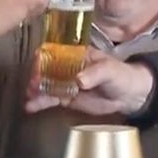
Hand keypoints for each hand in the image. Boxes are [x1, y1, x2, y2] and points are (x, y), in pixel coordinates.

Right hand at [25, 49, 155, 115]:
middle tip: (32, 84)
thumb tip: (79, 79)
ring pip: (46, 84)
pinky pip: (50, 98)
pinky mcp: (65, 97)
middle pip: (46, 68)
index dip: (44, 56)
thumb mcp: (110, 70)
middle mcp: (67, 66)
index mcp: (76, 54)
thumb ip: (95, 73)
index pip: (55, 51)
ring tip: (29, 97)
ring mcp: (65, 82)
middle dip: (37, 75)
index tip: (37, 64)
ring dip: (36, 90)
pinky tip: (30, 107)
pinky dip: (40, 102)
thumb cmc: (120, 75)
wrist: (128, 96)